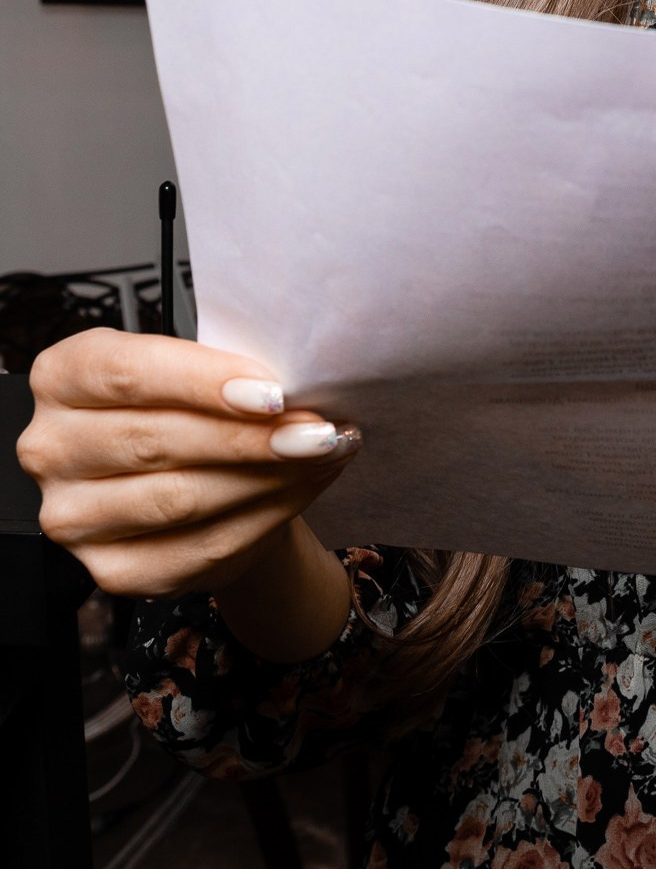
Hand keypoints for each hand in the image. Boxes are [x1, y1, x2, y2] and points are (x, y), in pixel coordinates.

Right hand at [17, 327, 360, 598]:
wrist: (199, 473)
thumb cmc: (194, 406)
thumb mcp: (196, 367)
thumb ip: (222, 371)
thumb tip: (289, 389)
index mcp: (63, 377)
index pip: (128, 374)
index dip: (203, 382)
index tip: (272, 391)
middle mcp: (51, 448)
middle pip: (157, 440)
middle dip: (251, 436)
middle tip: (317, 429)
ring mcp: (73, 517)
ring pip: (180, 499)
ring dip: (267, 478)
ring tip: (321, 454)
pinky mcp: (111, 570)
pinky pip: (197, 549)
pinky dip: (263, 518)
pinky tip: (301, 489)